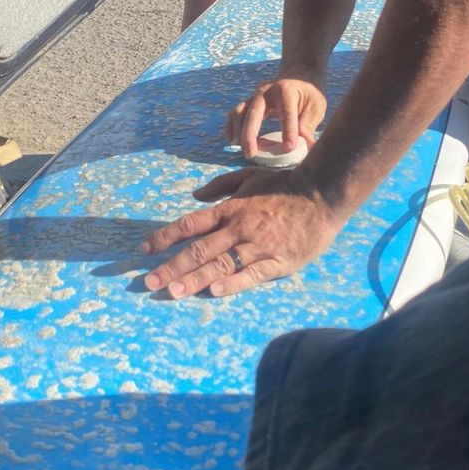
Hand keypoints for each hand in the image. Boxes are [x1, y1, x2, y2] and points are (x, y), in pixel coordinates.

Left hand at [141, 166, 344, 298]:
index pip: (190, 224)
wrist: (324, 193)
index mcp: (230, 209)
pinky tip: (214, 292)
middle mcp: (238, 228)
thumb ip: (220, 186)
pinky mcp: (278, 262)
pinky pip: (251, 274)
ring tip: (173, 292)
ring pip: (221, 264)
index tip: (144, 249)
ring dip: (194, 279)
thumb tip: (194, 196)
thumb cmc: (284, 185)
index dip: (165, 237)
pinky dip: (232, 283)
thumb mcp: (249, 177)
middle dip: (171, 267)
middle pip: (199, 250)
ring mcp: (258, 246)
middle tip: (148, 283)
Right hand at [226, 77, 326, 158]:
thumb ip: (308, 126)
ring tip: (245, 150)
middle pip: (253, 113)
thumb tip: (307, 148)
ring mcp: (254, 96)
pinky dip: (231, 127)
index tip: (289, 148)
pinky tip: (232, 140)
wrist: (297, 76)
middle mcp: (266, 91)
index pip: (286, 114)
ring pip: (240, 112)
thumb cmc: (308, 94)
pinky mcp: (248, 102)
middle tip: (251, 155)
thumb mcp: (315, 107)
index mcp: (286, 91)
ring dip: (239, 132)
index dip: (288, 131)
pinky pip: (235, 113)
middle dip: (250, 135)